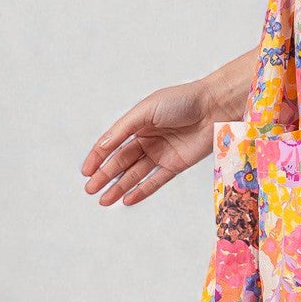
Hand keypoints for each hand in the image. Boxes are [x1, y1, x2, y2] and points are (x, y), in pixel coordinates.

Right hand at [80, 75, 232, 206]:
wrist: (215, 106)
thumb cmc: (182, 101)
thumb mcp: (147, 110)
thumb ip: (124, 129)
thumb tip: (102, 145)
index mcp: (138, 123)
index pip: (113, 143)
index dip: (98, 157)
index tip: (86, 172)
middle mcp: (148, 139)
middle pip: (122, 161)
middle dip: (105, 176)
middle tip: (90, 190)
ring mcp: (162, 153)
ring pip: (135, 174)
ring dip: (119, 187)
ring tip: (103, 200)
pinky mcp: (176, 164)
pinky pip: (156, 181)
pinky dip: (141, 191)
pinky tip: (127, 199)